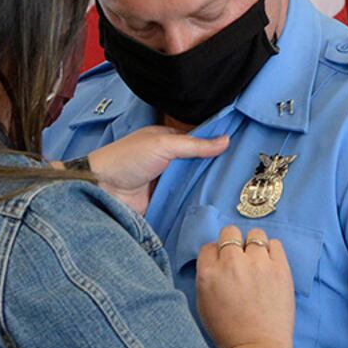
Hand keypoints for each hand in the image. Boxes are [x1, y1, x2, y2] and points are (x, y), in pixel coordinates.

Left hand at [64, 126, 228, 213]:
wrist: (103, 189)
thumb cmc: (127, 159)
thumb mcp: (163, 144)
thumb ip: (194, 145)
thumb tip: (225, 140)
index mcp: (167, 141)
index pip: (198, 141)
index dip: (216, 144)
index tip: (240, 149)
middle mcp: (169, 162)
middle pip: (198, 165)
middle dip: (215, 168)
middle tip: (245, 174)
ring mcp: (166, 183)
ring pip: (193, 185)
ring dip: (207, 188)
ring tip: (237, 191)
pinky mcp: (163, 202)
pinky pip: (184, 203)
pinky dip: (196, 204)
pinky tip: (216, 206)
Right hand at [197, 226, 294, 347]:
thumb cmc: (228, 332)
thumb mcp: (203, 304)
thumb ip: (207, 277)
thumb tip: (216, 260)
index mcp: (208, 273)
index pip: (209, 246)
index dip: (216, 255)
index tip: (223, 265)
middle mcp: (232, 263)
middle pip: (230, 233)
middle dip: (233, 244)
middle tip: (239, 260)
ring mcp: (258, 264)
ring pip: (255, 235)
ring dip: (254, 245)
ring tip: (257, 262)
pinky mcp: (281, 268)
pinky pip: (275, 244)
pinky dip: (272, 252)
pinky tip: (270, 266)